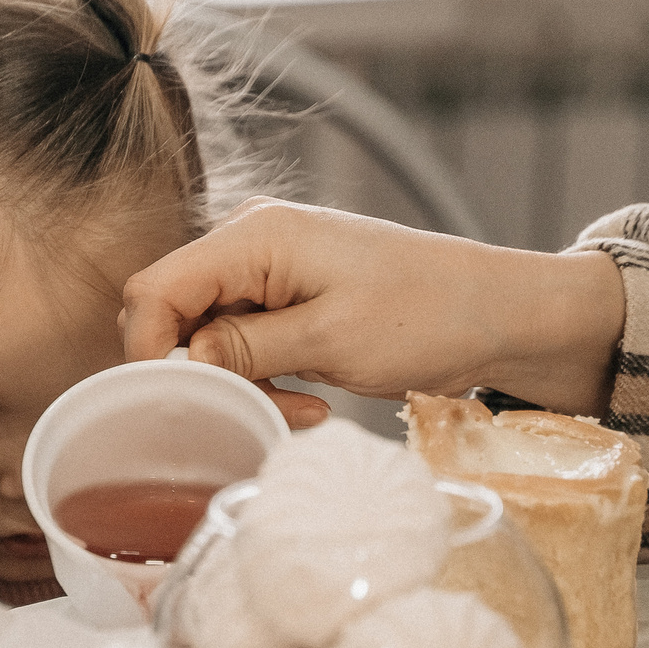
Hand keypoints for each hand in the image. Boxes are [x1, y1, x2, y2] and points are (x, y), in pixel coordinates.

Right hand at [121, 199, 626, 417]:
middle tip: (246, 410)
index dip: (148, 349)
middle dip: (197, 370)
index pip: (156, 288)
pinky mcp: (292, 299)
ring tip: (298, 410)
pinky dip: (265, 377)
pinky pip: (247, 342)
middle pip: (175, 312)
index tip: (175, 401)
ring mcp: (272, 270)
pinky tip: (308, 401)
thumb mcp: (328, 340)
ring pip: (209, 335)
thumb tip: (181, 363)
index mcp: (255, 236)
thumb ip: (243, 349)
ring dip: (239, 382)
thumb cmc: (428, 315)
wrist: (500, 313)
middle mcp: (253, 243)